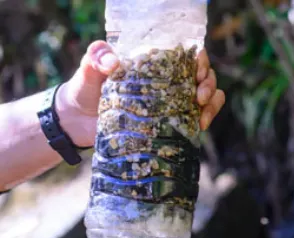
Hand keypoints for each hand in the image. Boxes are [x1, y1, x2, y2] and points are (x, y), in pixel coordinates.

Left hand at [57, 41, 226, 147]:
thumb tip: (113, 62)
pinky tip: (200, 126)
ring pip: (208, 95)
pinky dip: (206, 118)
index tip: (197, 71)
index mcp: (155, 63)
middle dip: (209, 83)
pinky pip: (199, 117)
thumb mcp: (88, 69)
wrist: (77, 122)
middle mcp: (170, 80)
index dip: (199, 59)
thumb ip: (96, 58)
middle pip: (203, 74)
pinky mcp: (173, 123)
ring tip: (202, 114)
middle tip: (200, 96)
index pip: (187, 53)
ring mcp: (174, 102)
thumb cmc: (85, 89)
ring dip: (213, 102)